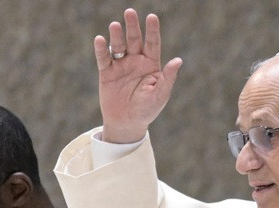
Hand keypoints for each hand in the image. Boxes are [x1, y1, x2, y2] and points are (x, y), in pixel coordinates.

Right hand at [95, 8, 182, 142]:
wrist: (127, 124)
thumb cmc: (147, 110)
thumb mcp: (160, 95)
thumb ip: (168, 78)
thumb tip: (178, 61)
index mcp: (151, 64)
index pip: (153, 43)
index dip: (152, 30)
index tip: (152, 17)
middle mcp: (136, 61)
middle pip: (134, 40)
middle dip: (133, 26)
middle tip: (130, 12)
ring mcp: (121, 65)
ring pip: (118, 46)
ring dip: (117, 35)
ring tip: (115, 25)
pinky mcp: (107, 73)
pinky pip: (104, 58)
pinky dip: (101, 49)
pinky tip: (100, 40)